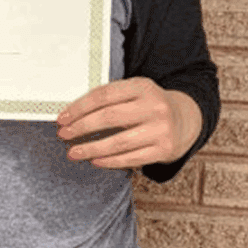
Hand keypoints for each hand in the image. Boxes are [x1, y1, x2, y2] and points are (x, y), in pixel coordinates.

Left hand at [56, 77, 202, 168]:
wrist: (185, 120)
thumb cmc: (149, 106)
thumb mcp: (135, 92)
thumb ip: (110, 99)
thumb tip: (72, 115)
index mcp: (143, 87)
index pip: (104, 95)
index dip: (79, 108)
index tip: (63, 118)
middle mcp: (154, 106)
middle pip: (109, 117)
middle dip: (82, 127)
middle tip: (64, 135)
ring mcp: (161, 129)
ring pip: (119, 142)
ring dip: (91, 148)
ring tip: (73, 153)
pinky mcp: (164, 149)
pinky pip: (131, 158)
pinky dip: (110, 161)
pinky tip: (95, 161)